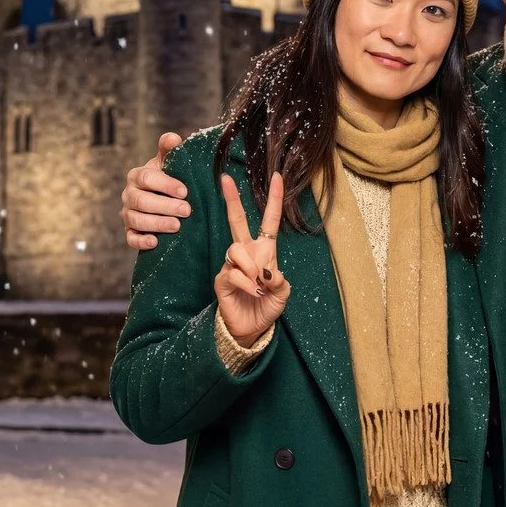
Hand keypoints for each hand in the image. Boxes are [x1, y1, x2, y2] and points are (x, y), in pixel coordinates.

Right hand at [123, 131, 189, 250]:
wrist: (161, 201)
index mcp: (137, 175)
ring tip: (177, 226)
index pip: (147, 178)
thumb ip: (169, 150)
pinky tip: (155, 242)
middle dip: (165, 206)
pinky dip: (141, 241)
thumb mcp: (168, 163)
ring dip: (157, 223)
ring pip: (137, 220)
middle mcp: (129, 194)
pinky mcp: (130, 232)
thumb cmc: (167, 179)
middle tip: (187, 210)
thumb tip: (173, 137)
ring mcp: (128, 214)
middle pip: (142, 201)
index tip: (184, 191)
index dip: (165, 184)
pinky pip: (131, 238)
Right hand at [215, 172, 289, 344]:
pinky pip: (233, 272)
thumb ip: (280, 280)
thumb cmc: (267, 307)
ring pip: (236, 249)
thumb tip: (267, 270)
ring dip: (251, 266)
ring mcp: (232, 264)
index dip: (274, 200)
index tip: (276, 177)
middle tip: (226, 179)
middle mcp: (247, 253)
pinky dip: (247, 283)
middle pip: (237, 220)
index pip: (269, 221)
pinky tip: (254, 292)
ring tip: (259, 284)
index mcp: (265, 251)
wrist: (251, 329)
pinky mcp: (222, 278)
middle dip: (232, 199)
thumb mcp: (283, 293)